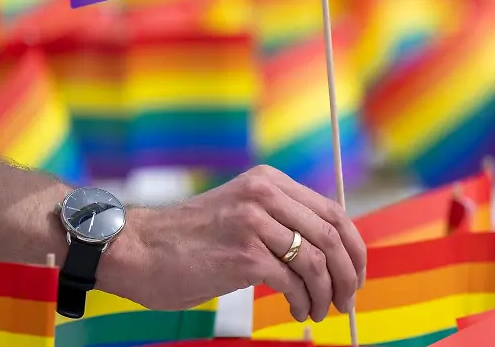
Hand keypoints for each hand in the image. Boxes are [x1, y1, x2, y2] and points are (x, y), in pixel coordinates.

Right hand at [98, 165, 366, 321]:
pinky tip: (298, 311)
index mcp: (269, 182)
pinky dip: (303, 302)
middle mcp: (265, 195)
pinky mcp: (244, 255)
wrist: (138, 249)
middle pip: (332, 235)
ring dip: (325, 294)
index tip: (356, 273)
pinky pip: (293, 282)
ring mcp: (254, 223)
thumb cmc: (191, 240)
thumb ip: (281, 220)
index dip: (353, 246)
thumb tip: (330, 252)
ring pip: (316, 262)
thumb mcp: (242, 213)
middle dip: (347, 273)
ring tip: (318, 311)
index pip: (333, 211)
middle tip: (347, 299)